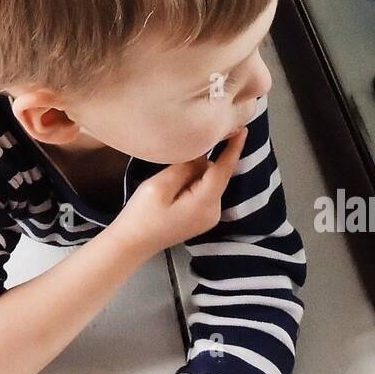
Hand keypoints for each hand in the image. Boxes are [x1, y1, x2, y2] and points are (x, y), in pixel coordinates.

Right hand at [110, 126, 246, 257]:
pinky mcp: (202, 218)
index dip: (233, 149)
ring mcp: (209, 217)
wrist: (132, 244)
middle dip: (206, 160)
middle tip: (185, 147)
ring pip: (210, 183)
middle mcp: (214, 212)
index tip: (242, 129)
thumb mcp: (160, 186)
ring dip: (198, 172)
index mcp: (205, 203)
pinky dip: (196, 182)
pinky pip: (205, 192)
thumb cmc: (141, 215)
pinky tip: (177, 182)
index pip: (223, 170)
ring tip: (172, 173)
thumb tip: (203, 153)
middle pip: (217, 176)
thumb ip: (185, 167)